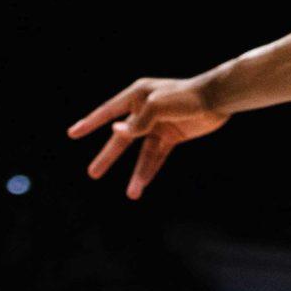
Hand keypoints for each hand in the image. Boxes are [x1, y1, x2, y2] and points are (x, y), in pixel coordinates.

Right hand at [68, 76, 227, 199]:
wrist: (217, 99)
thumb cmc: (186, 96)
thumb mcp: (158, 105)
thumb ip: (138, 121)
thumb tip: (117, 131)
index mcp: (137, 96)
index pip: (108, 111)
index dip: (90, 123)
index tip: (73, 133)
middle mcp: (144, 111)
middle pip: (121, 137)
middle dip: (108, 156)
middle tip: (92, 173)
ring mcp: (158, 125)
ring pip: (140, 153)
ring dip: (135, 173)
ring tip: (129, 194)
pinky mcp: (171, 137)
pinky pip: (156, 157)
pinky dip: (150, 171)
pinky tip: (142, 186)